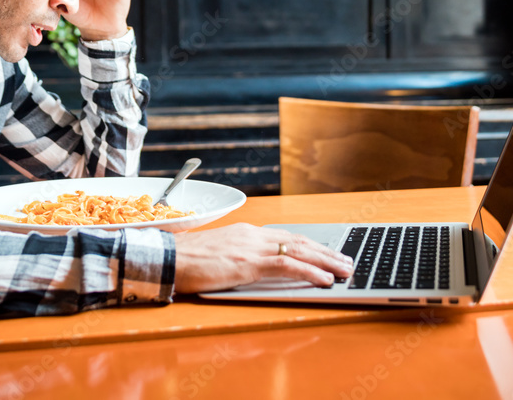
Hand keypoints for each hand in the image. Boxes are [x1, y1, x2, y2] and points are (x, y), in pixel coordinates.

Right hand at [172, 222, 353, 292]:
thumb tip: (255, 268)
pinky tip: (323, 279)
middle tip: (346, 261)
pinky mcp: (248, 263)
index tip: (328, 252)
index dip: (311, 245)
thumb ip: (239, 258)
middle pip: (299, 241)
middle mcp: (253, 236)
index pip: (287, 237)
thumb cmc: (186, 261)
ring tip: (344, 270)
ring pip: (299, 251)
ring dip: (326, 261)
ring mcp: (251, 248)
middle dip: (326, 251)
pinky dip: (309, 271)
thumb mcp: (219, 255)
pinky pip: (286, 265)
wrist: (166, 258)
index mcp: (246, 233)